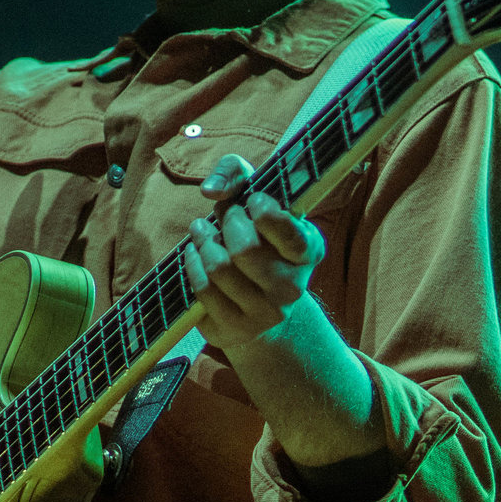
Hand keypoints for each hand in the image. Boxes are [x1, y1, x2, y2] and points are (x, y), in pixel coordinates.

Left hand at [183, 155, 329, 349]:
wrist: (258, 300)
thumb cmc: (256, 235)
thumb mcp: (256, 196)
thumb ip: (236, 172)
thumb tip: (211, 190)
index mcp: (308, 253)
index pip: (289, 234)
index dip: (264, 211)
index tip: (252, 201)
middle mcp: (292, 288)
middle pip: (245, 250)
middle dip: (227, 222)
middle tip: (224, 215)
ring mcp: (264, 313)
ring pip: (220, 269)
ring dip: (203, 241)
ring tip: (202, 231)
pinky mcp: (235, 329)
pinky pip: (203, 290)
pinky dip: (192, 264)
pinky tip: (195, 254)